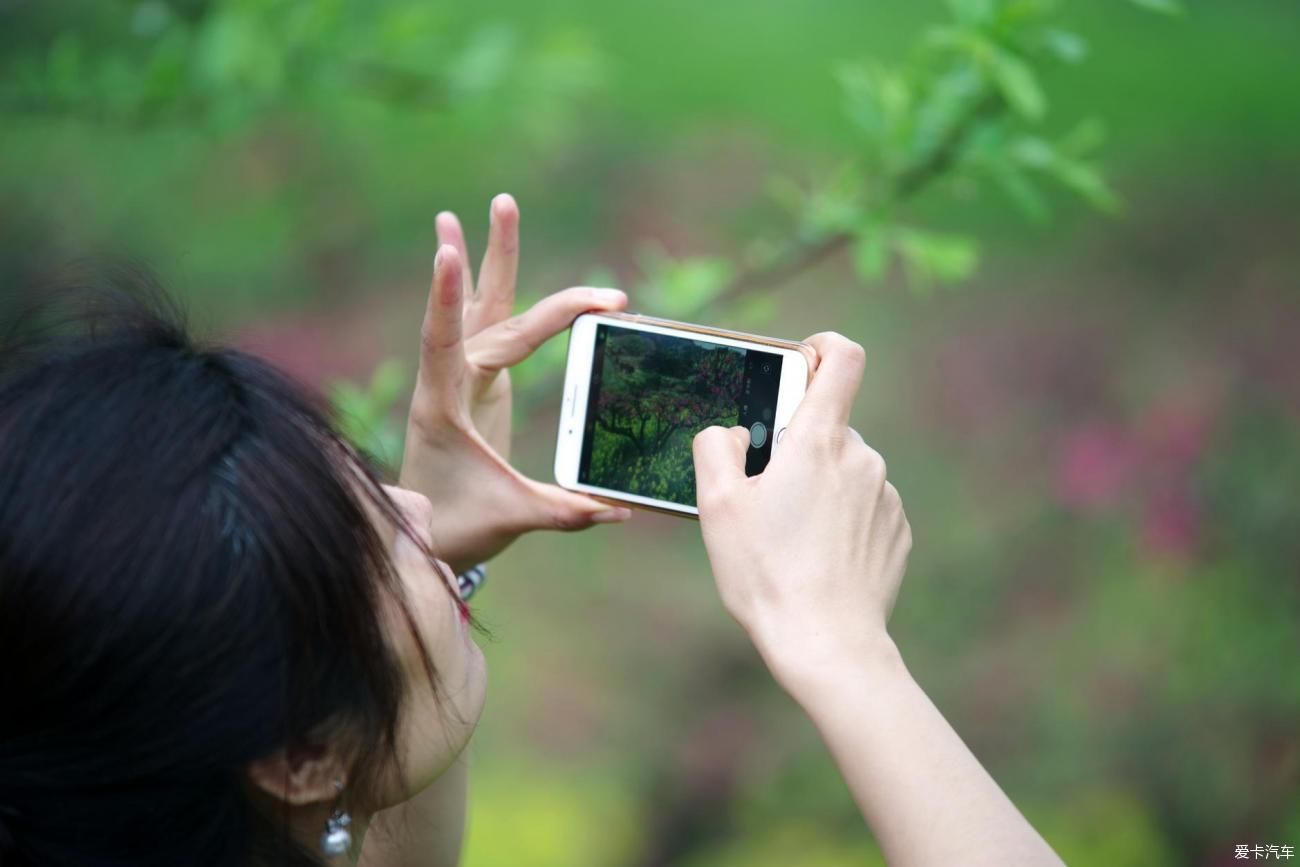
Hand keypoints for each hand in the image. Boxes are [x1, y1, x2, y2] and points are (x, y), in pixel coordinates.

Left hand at [400, 195, 631, 573]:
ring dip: (486, 259)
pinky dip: (479, 287)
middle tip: (503, 201)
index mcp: (444, 406)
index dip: (444, 298)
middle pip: (477, 309)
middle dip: (495, 256)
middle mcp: (448, 382)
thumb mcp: (513, 516)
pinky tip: (463, 253)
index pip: (444, 342)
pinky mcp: (477, 383)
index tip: (445, 251)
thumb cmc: (461, 524)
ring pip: (479, 308)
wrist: (427, 534)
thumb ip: (566, 510)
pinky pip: (486, 326)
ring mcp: (463, 378)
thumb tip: (619, 508)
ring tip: (482, 208)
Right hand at [692, 333, 910, 697]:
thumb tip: (732, 434)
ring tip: (791, 541)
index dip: (821, 349)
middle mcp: (861, 458)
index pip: (842, 359)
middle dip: (796, 452)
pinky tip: (818, 560)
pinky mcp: (898, 530)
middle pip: (826, 429)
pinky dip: (841, 521)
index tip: (800, 364)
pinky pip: (864, 507)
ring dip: (818, 490)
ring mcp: (885, 495)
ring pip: (844, 471)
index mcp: (817, 441)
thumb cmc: (767, 574)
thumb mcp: (717, 507)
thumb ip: (716, 448)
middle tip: (766, 501)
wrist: (827, 644)